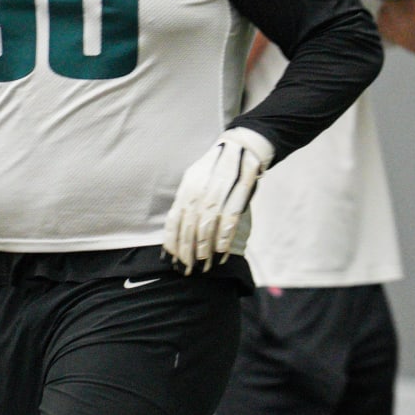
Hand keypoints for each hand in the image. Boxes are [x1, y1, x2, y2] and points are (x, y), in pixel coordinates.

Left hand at [163, 127, 273, 273]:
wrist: (242, 146)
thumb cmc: (216, 168)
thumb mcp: (195, 180)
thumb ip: (185, 202)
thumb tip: (175, 228)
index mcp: (187, 187)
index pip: (174, 218)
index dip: (172, 240)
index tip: (172, 258)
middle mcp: (200, 189)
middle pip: (189, 225)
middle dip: (187, 250)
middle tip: (186, 269)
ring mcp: (218, 191)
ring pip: (208, 224)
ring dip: (204, 247)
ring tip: (203, 265)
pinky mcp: (238, 192)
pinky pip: (229, 219)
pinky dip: (225, 237)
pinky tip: (222, 252)